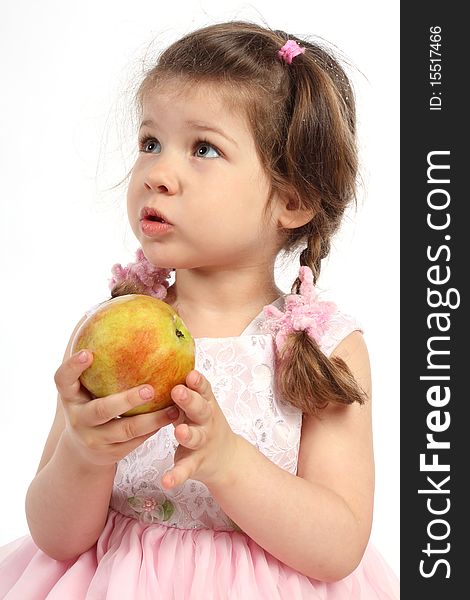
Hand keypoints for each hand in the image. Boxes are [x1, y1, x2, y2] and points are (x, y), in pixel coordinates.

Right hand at [54, 350, 179, 467]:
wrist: (84, 451)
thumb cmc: (92, 405)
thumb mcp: (87, 389)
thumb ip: (100, 367)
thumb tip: (127, 323)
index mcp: (70, 397)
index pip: (62, 380)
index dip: (73, 367)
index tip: (88, 352)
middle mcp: (78, 418)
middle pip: (101, 410)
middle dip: (126, 400)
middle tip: (150, 389)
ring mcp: (93, 439)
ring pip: (125, 430)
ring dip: (151, 420)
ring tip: (173, 408)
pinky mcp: (110, 454)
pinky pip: (135, 442)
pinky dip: (154, 429)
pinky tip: (172, 416)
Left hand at [161, 370, 239, 489]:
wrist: (226, 458)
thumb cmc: (201, 422)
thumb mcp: (198, 404)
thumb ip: (185, 388)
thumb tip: (157, 358)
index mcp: (205, 403)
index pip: (203, 389)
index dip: (198, 382)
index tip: (190, 374)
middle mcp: (207, 421)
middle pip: (200, 409)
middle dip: (190, 400)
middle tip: (178, 391)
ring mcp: (203, 442)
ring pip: (196, 437)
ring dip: (188, 434)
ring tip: (179, 432)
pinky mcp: (196, 463)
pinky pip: (186, 469)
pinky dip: (176, 475)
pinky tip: (166, 481)